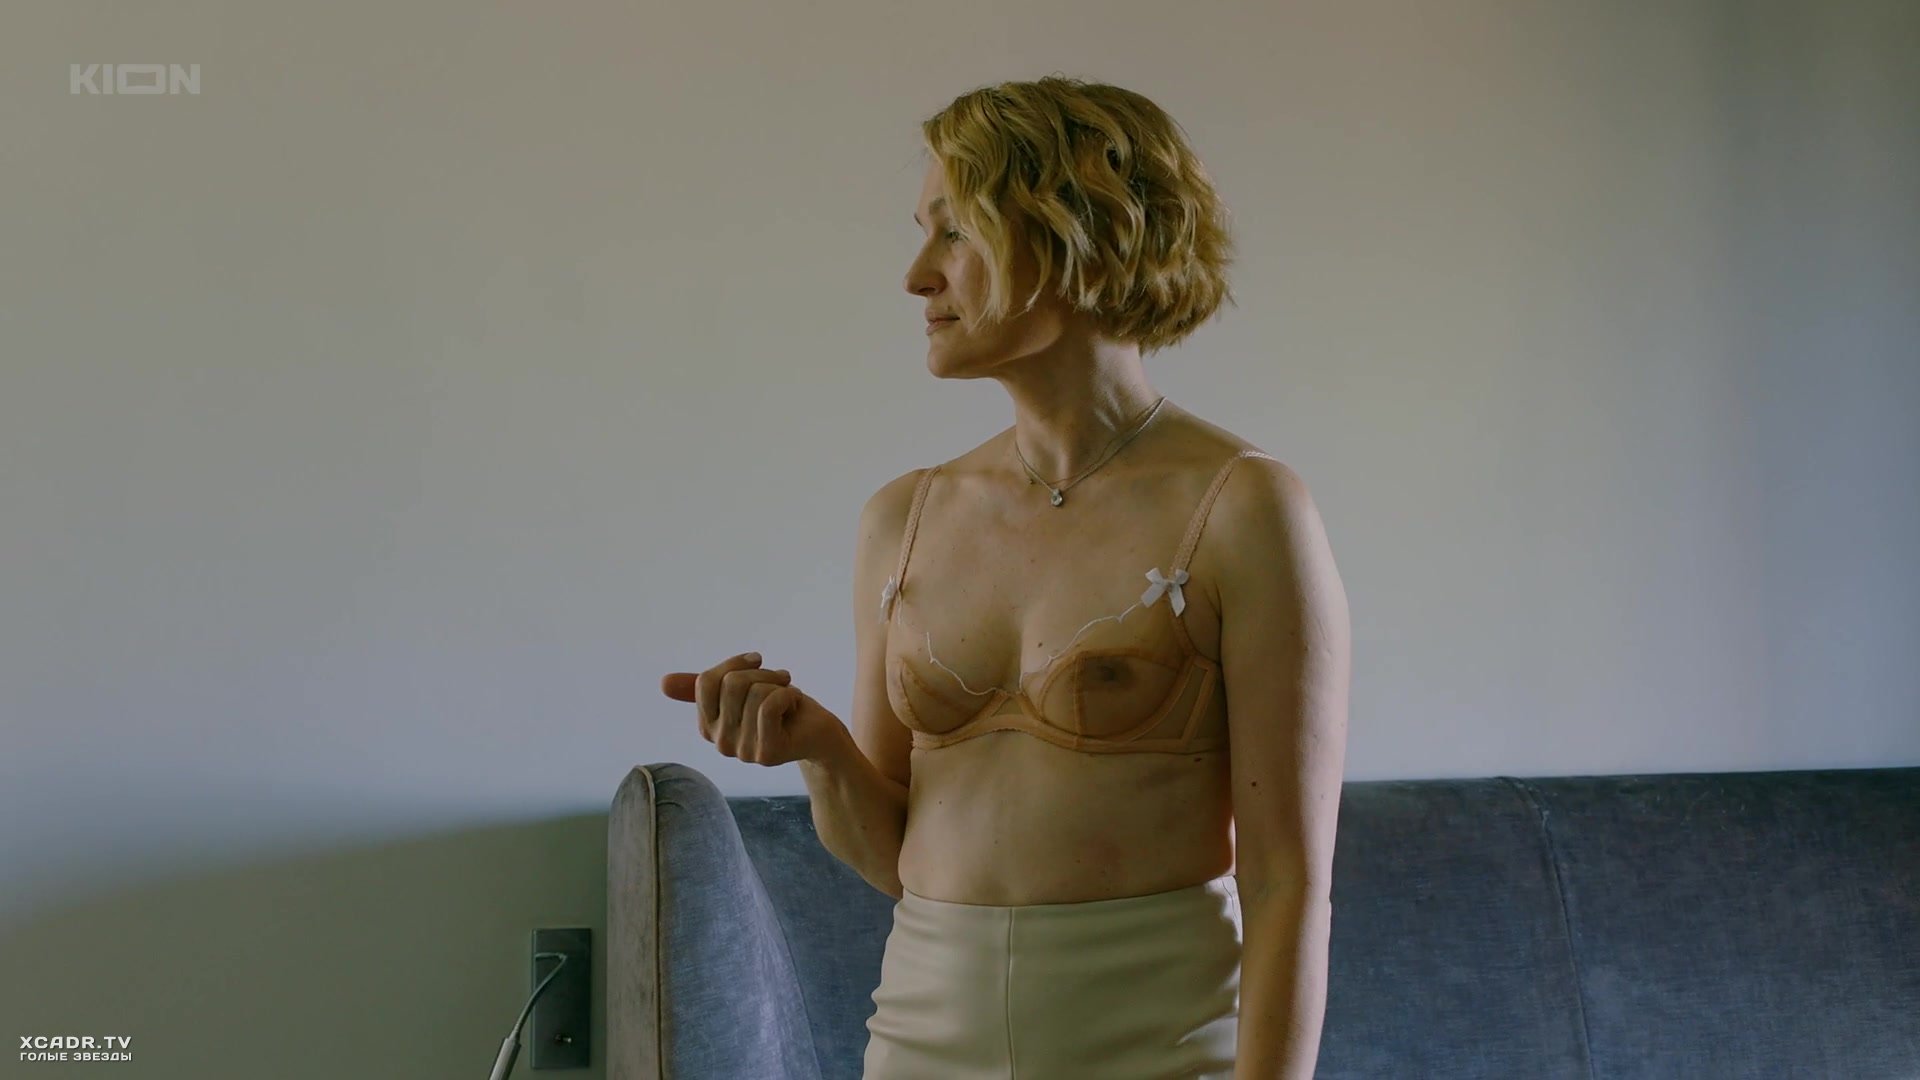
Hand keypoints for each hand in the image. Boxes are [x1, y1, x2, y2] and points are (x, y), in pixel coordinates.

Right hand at [660, 651, 841, 765]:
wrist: (821, 735)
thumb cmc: (784, 709)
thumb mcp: (745, 689)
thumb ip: (709, 685)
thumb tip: (662, 682)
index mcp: (709, 726)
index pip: (706, 681)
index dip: (736, 664)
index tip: (759, 664)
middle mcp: (720, 743)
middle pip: (731, 683)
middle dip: (763, 674)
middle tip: (780, 683)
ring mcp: (742, 751)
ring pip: (753, 693)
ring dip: (779, 685)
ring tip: (789, 697)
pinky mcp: (766, 754)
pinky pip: (769, 706)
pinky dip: (789, 695)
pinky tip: (796, 704)